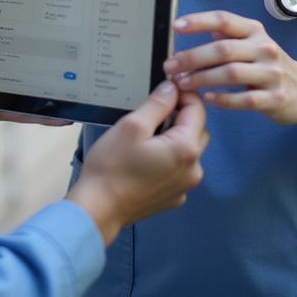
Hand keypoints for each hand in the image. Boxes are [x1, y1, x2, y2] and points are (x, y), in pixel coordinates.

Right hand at [66, 81, 208, 245]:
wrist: (98, 209)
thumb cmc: (113, 164)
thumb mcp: (133, 125)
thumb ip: (158, 103)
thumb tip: (173, 87)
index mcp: (186, 148)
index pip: (197, 109)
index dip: (183, 93)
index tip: (164, 87)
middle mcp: (194, 169)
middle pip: (198, 130)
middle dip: (181, 115)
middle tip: (154, 111)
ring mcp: (185, 187)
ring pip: (190, 150)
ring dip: (176, 136)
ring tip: (148, 134)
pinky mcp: (174, 198)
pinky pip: (180, 169)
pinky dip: (170, 157)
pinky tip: (146, 158)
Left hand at [165, 10, 296, 124]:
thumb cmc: (269, 65)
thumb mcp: (251, 43)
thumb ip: (227, 36)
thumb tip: (198, 29)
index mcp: (254, 31)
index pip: (224, 19)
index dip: (199, 21)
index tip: (176, 26)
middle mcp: (264, 48)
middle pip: (223, 49)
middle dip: (192, 57)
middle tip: (170, 65)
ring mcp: (271, 74)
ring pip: (231, 73)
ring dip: (202, 78)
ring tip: (182, 83)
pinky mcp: (275, 98)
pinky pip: (244, 99)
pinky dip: (223, 99)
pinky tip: (207, 99)